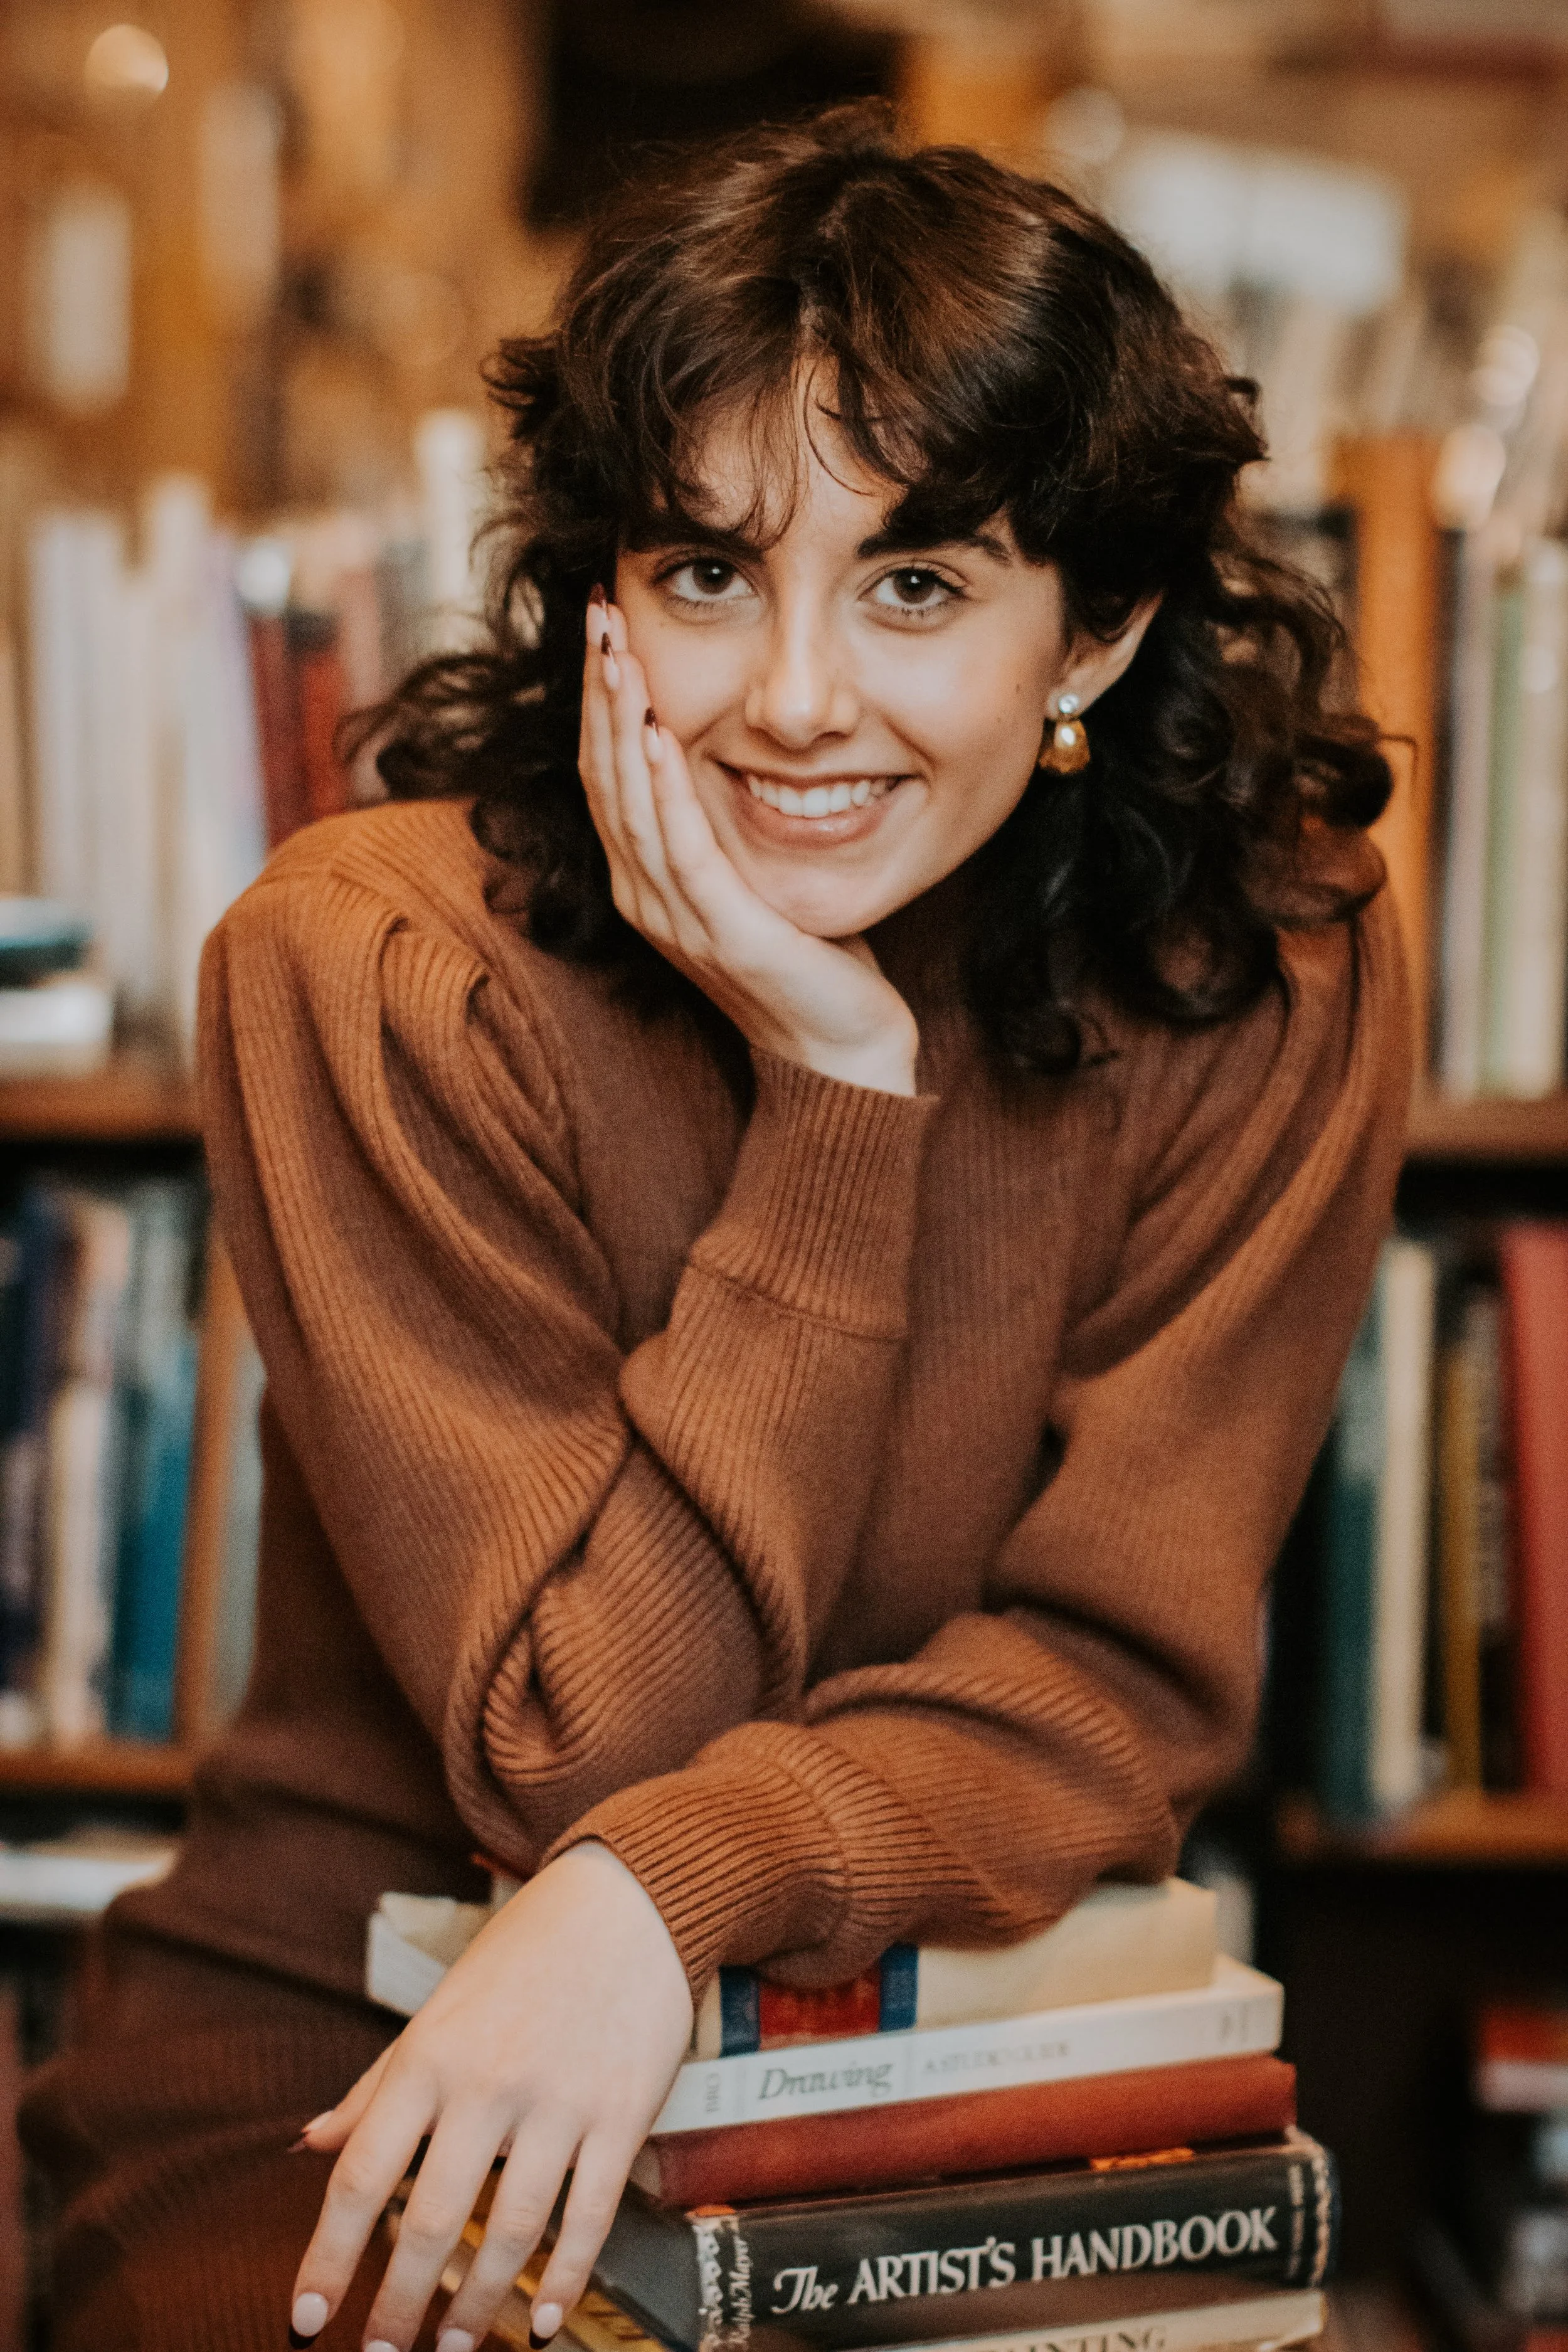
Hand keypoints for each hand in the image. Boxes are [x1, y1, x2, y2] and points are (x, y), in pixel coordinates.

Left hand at [288, 1842, 692, 2351]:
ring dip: (477, 2306)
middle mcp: (488, 2083)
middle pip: (430, 2222)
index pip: (362, 2175)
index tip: (306, 2320)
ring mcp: (559, 2101)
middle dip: (398, 2307)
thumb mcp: (437, 2011)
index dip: (328, 2257)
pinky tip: (541, 2320)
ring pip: (511, 2232)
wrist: (628, 1900)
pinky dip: (565, 2278)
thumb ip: (376, 2086)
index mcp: (429, 2056)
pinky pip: (590, 2215)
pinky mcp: (622, 2113)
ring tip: (454, 2348)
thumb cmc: (522, 1958)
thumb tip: (311, 2144)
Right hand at [579, 595, 919, 1095]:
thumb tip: (730, 755)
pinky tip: (659, 733)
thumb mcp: (757, 879)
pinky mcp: (723, 935)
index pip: (607, 778)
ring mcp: (679, 922)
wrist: (842, 1057)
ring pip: (630, 804)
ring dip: (620, 720)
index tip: (602, 629)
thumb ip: (727, 827)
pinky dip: (666, 788)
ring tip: (616, 650)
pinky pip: (683, 849)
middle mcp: (646, 902)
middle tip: (596, 612)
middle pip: (604, 779)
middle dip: (598, 691)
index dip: (598, 701)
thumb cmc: (810, 966)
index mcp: (648, 886)